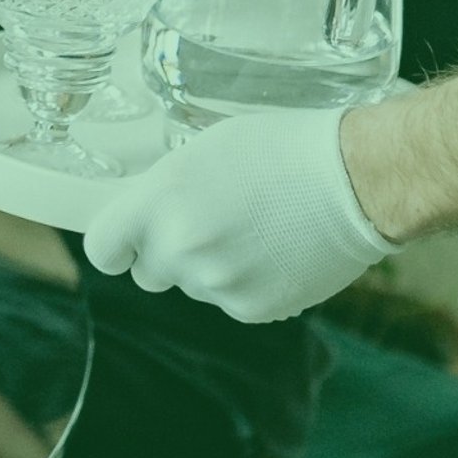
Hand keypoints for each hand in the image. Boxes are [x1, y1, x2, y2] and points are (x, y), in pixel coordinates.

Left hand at [84, 107, 398, 320]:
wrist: (354, 180)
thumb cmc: (281, 148)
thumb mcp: (204, 149)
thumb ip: (166, 190)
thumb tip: (148, 218)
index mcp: (160, 200)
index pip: (102, 248)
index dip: (116, 244)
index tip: (128, 239)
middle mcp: (180, 248)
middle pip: (147, 273)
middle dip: (166, 254)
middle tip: (207, 224)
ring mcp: (215, 285)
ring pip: (193, 286)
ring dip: (210, 267)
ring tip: (254, 230)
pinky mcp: (251, 309)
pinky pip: (230, 301)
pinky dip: (246, 283)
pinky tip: (275, 251)